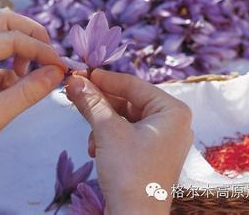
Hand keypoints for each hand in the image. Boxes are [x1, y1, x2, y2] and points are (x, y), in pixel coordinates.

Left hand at [0, 10, 64, 195]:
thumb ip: (29, 91)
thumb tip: (58, 72)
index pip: (13, 38)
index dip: (41, 49)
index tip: (61, 66)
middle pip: (6, 23)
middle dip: (32, 35)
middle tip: (50, 56)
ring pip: (5, 37)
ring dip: (26, 49)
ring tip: (36, 73)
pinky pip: (3, 58)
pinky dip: (19, 66)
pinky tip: (22, 87)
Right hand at [66, 70, 192, 214]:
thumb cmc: (130, 174)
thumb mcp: (107, 131)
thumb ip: (92, 102)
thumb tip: (75, 81)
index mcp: (173, 111)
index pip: (134, 85)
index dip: (105, 79)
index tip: (82, 74)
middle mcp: (173, 123)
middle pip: (129, 102)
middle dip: (101, 104)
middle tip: (76, 95)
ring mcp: (163, 140)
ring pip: (126, 119)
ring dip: (103, 124)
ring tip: (91, 138)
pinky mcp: (152, 154)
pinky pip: (128, 134)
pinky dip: (110, 138)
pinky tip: (97, 150)